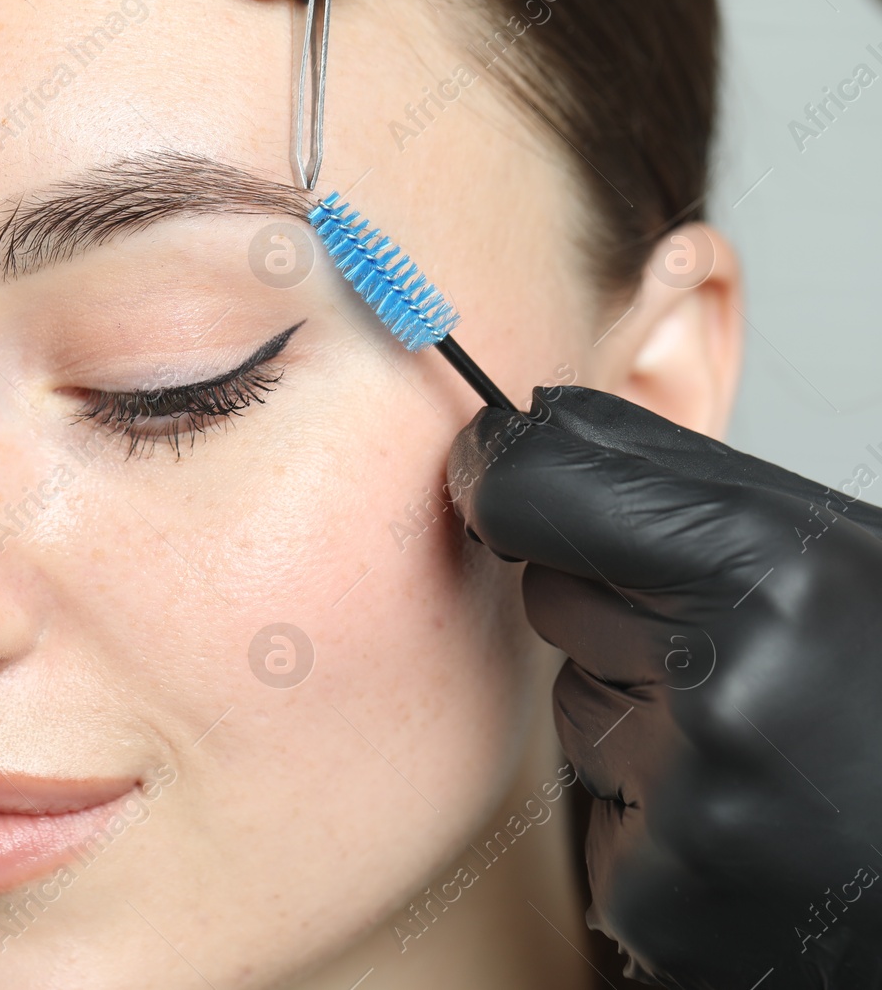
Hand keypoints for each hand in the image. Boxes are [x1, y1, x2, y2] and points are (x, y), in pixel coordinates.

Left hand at [448, 385, 881, 988]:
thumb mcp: (836, 552)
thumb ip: (675, 480)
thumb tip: (520, 426)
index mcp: (777, 577)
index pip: (537, 484)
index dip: (505, 474)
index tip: (494, 474)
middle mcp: (726, 691)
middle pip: (552, 598)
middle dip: (618, 614)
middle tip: (740, 654)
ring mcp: (689, 810)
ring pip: (570, 709)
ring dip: (636, 719)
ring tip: (760, 750)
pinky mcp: (656, 902)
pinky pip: (590, 816)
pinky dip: (651, 821)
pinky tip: (747, 829)